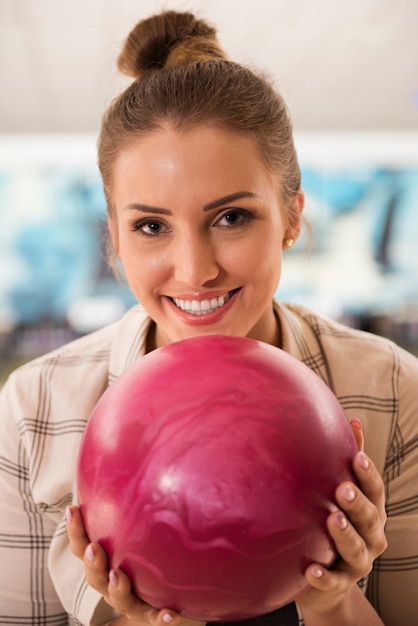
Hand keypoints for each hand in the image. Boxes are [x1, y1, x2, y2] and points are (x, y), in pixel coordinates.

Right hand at [66, 506, 205, 625]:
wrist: (163, 594)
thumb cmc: (145, 549)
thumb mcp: (137, 522)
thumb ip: (134, 494)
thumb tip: (141, 444)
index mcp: (103, 557)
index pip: (81, 542)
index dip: (75, 527)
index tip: (73, 508)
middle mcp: (111, 579)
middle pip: (93, 573)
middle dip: (91, 560)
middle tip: (93, 547)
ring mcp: (130, 599)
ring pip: (118, 597)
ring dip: (116, 588)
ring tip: (119, 576)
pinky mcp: (150, 613)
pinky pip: (154, 616)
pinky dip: (159, 616)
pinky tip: (171, 614)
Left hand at [296, 419, 386, 620]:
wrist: (327, 582)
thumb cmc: (334, 524)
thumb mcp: (343, 494)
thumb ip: (348, 460)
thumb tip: (352, 420)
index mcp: (372, 512)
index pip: (375, 491)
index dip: (368, 475)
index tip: (357, 458)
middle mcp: (371, 536)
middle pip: (370, 519)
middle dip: (358, 503)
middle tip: (342, 488)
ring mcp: (358, 562)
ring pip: (356, 550)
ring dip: (345, 535)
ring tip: (332, 519)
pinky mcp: (339, 584)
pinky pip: (333, 582)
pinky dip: (323, 577)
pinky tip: (310, 570)